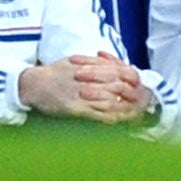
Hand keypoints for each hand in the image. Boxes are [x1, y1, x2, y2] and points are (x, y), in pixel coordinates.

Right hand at [19, 54, 152, 122]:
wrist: (34, 83)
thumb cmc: (57, 71)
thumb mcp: (80, 60)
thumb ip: (99, 62)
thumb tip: (120, 65)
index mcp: (94, 66)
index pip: (122, 71)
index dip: (135, 79)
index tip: (143, 86)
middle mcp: (91, 79)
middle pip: (120, 86)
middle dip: (134, 94)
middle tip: (145, 102)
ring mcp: (83, 94)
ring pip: (111, 100)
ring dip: (126, 107)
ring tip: (137, 114)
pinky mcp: (75, 108)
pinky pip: (96, 114)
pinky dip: (109, 117)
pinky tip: (119, 121)